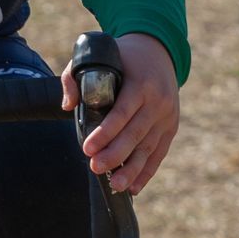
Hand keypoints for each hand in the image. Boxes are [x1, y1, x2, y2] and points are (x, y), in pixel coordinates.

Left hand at [60, 33, 180, 195]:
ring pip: (148, 148)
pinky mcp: (170, 127)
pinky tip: (133, 186)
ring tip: (115, 185)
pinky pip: (159, 153)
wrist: (159, 51)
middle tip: (95, 167)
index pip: (122, 113)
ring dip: (132, 170)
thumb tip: (67, 106)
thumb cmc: (122, 56)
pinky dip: (146, 171)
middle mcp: (158, 101)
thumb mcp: (96, 56)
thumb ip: (75, 77)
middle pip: (135, 133)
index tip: (88, 148)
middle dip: (115, 154)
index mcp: (141, 84)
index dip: (105, 133)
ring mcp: (167, 116)